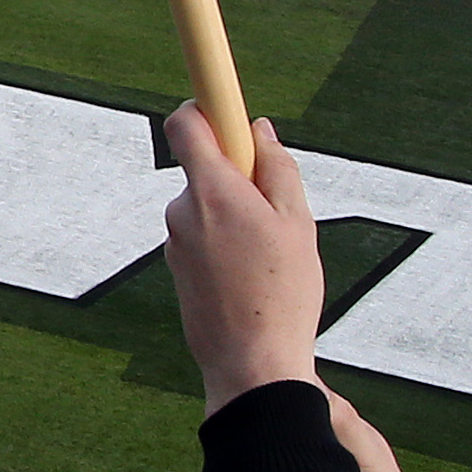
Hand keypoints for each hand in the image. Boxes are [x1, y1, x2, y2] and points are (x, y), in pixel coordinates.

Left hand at [161, 106, 319, 410]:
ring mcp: (175, 243)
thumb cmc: (283, 293)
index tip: (226, 108)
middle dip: (239, 177)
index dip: (203, 106)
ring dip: (235, 218)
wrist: (251, 365)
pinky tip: (252, 279)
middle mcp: (183, 211)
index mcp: (212, 191)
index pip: (185, 123)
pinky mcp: (177, 271)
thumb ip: (277, 167)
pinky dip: (225, 246)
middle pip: (205, 169)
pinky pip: (203, 239)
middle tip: (277, 212)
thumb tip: (258, 129)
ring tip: (269, 258)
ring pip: (208, 208)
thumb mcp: (297, 221)